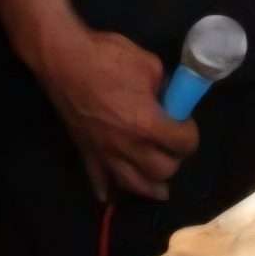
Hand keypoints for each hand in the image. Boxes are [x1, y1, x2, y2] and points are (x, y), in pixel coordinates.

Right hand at [29, 26, 196, 200]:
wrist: (64, 59)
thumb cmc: (109, 58)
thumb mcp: (151, 67)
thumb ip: (166, 89)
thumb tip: (170, 99)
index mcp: (147, 124)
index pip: (183, 143)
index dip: (190, 134)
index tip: (186, 124)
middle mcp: (126, 145)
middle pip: (161, 171)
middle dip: (174, 160)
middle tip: (173, 146)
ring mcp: (103, 150)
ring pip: (131, 183)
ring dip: (149, 185)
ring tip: (159, 187)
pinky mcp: (84, 149)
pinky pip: (96, 178)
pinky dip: (105, 189)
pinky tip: (110, 197)